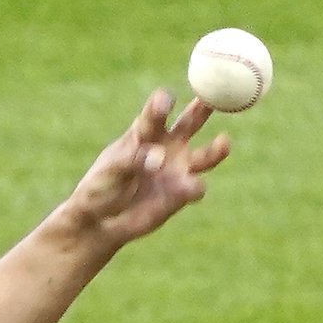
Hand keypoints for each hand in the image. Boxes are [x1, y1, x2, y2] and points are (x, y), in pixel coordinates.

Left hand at [58, 91, 233, 249]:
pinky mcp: (180, 195)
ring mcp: (176, 170)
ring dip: (216, 150)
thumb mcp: (109, 171)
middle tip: (216, 99)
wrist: (101, 223)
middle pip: (190, 122)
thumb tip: (160, 157)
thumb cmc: (98, 190)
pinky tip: (192, 188)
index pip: (155, 113)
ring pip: (205, 156)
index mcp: (143, 133)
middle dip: (204, 109)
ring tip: (224, 143)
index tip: (165, 102)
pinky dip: (195, 187)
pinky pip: (194, 188)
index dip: (162, 105)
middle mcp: (165, 146)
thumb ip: (132, 160)